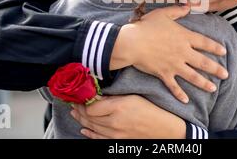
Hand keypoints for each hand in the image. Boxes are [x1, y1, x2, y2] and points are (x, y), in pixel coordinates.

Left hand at [71, 95, 185, 138]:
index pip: (91, 106)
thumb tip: (98, 95)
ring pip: (92, 127)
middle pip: (89, 117)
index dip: (83, 101)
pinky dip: (89, 133)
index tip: (79, 96)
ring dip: (81, 120)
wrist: (164, 128)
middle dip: (78, 110)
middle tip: (72, 103)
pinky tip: (83, 129)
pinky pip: (98, 138)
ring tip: (74, 113)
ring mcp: (115, 134)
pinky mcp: (117, 141)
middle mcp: (114, 122)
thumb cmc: (151, 109)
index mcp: (118, 107)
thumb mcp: (133, 97)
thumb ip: (114, 97)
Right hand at [111, 5, 227, 103]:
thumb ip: (177, 11)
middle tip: (226, 75)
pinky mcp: (164, 74)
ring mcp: (174, 65)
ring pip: (193, 76)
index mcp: (184, 37)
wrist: (132, 42)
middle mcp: (182, 52)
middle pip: (203, 62)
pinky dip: (180, 94)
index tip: (224, 52)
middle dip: (216, 69)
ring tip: (213, 88)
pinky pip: (174, 86)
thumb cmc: (146, 26)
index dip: (215, 47)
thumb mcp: (163, 14)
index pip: (204, 43)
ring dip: (204, 83)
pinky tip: (186, 100)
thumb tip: (188, 6)